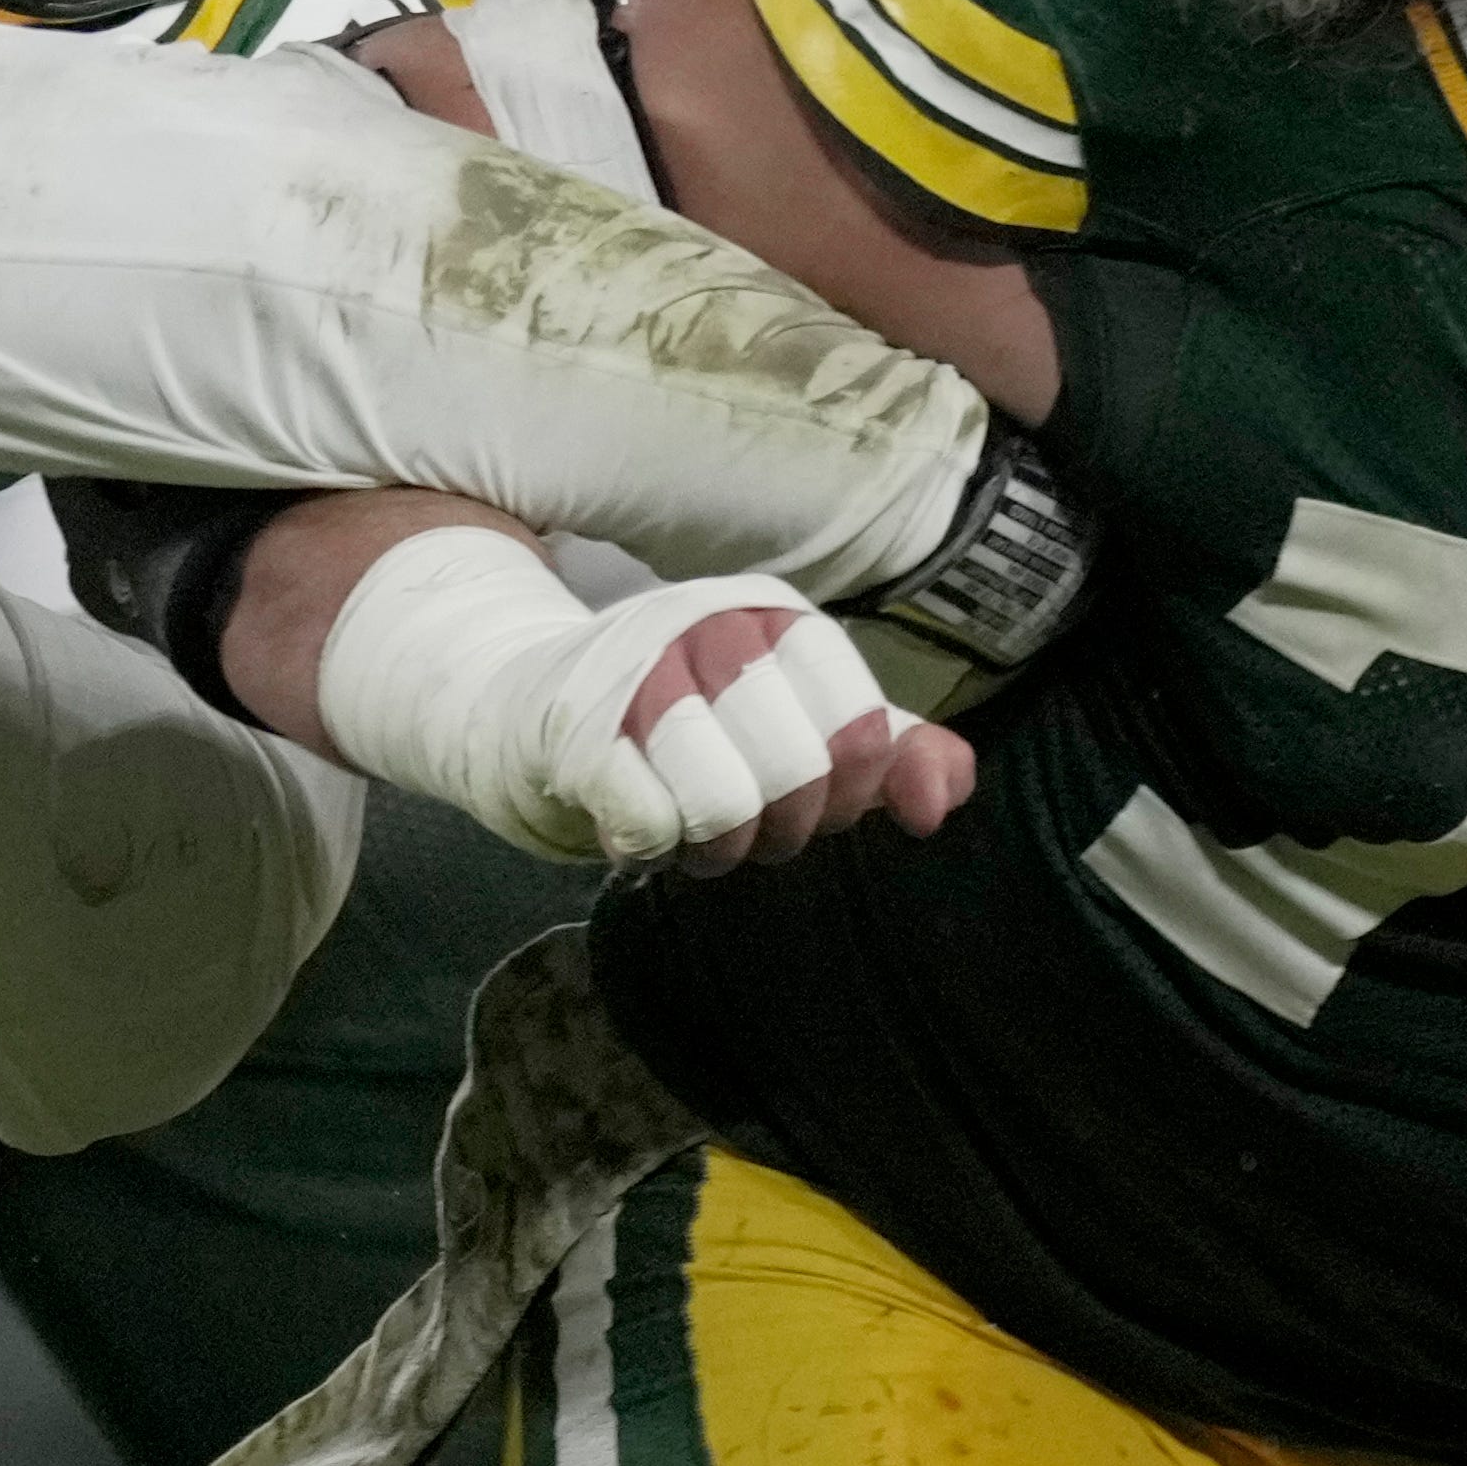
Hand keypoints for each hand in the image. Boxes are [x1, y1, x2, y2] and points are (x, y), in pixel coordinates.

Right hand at [311, 527, 976, 867]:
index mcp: (777, 617)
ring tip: (688, 829)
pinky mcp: (572, 730)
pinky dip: (649, 847)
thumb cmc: (679, 723)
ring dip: (713, 848)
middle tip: (743, 825)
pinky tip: (634, 825)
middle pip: (799, 775)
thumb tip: (945, 799)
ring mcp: (636, 672)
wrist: (521, 706)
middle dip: (781, 829)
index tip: (819, 802)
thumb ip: (885, 753)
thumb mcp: (790, 722)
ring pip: (726, 807)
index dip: (853, 791)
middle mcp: (710, 627)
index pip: (865, 727)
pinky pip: (648, 824)